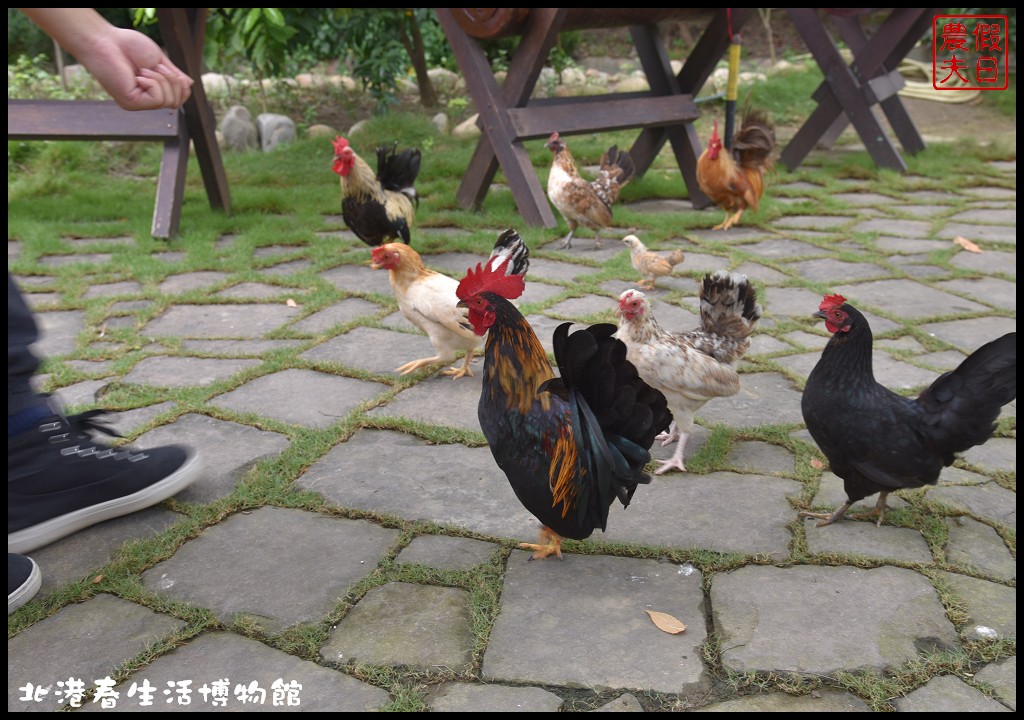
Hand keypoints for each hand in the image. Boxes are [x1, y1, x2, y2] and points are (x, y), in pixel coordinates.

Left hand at [18, 8, 193, 110]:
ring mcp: (138, 103)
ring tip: (144, 70)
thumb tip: (190, 84)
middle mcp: (144, 100)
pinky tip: (138, 76)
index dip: (182, 85)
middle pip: (177, 102)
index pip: (179, 98)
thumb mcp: (158, 61)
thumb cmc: (128, 46)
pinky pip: (158, 100)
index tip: (166, 68)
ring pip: (169, 102)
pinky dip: (153, 84)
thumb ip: (173, 75)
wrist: (107, 41)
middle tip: (155, 67)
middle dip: (173, 81)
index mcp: (151, 90)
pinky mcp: (131, 103)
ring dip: (162, 80)